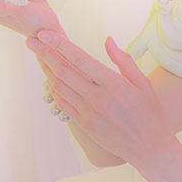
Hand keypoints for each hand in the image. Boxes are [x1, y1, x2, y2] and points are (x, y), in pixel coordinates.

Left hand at [25, 29, 181, 174]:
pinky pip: (62, 103)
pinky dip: (53, 89)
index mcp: (113, 83)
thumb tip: (108, 41)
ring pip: (59, 86)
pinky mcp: (84, 124)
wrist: (149, 147)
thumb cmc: (150, 113)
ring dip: (46, 70)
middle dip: (45, 53)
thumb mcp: (143, 83)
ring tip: (38, 56)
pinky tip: (49, 79)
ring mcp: (88, 112)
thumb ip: (124, 60)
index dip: (60, 44)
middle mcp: (97, 97)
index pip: (80, 59)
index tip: (46, 34)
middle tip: (31, 40)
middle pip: (64, 71)